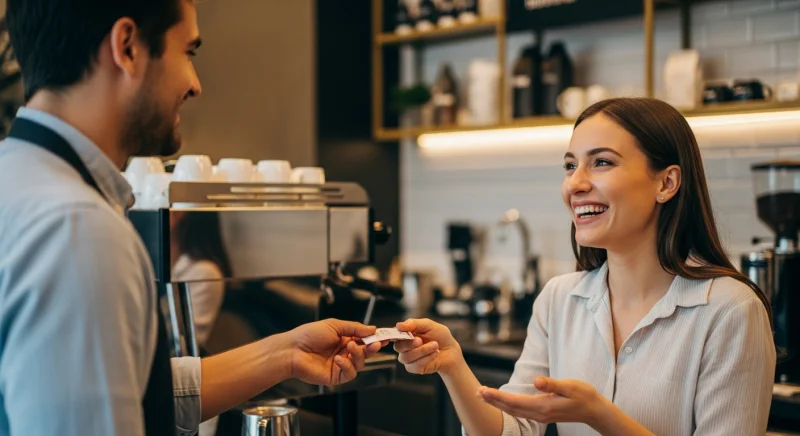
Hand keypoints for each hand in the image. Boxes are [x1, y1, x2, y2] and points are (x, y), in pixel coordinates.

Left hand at [287, 319, 387, 385]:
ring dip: (358, 354)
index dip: (374, 338)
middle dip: (372, 347)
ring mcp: (340, 365)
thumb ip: (354, 328)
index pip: (363, 339)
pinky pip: (350, 373)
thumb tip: (372, 329)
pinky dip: (347, 365)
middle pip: (365, 352)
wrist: (292, 350)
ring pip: (360, 363)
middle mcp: (343, 352)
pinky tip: (339, 359)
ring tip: (349, 346)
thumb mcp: (334, 325)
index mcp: (343, 339)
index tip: (384, 336)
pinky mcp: (335, 376)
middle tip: (376, 343)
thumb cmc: (308, 335)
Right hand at [394, 318, 462, 375]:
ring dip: (422, 351)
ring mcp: (408, 358)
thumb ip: (414, 324)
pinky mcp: (414, 368)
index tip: (404, 333)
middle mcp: (404, 347)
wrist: (451, 350)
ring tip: (435, 345)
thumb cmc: (439, 336)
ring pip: (406, 357)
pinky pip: (415, 366)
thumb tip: (398, 325)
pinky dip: (426, 359)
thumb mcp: (429, 325)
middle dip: (410, 344)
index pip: (394, 335)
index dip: (394, 335)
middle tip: (420, 340)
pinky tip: (435, 353)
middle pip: (398, 347)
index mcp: (405, 334)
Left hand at [478, 377, 606, 426]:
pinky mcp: (543, 414)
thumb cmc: (583, 395)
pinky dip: (508, 406)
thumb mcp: (569, 386)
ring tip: (484, 396)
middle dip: (492, 400)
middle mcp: (539, 413)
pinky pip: (520, 411)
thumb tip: (536, 381)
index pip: (514, 402)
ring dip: (497, 403)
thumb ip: (552, 384)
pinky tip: (501, 402)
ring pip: (514, 411)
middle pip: (510, 408)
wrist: (594, 410)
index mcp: (543, 406)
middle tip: (476, 393)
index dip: (497, 396)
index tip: (483, 391)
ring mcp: (540, 415)